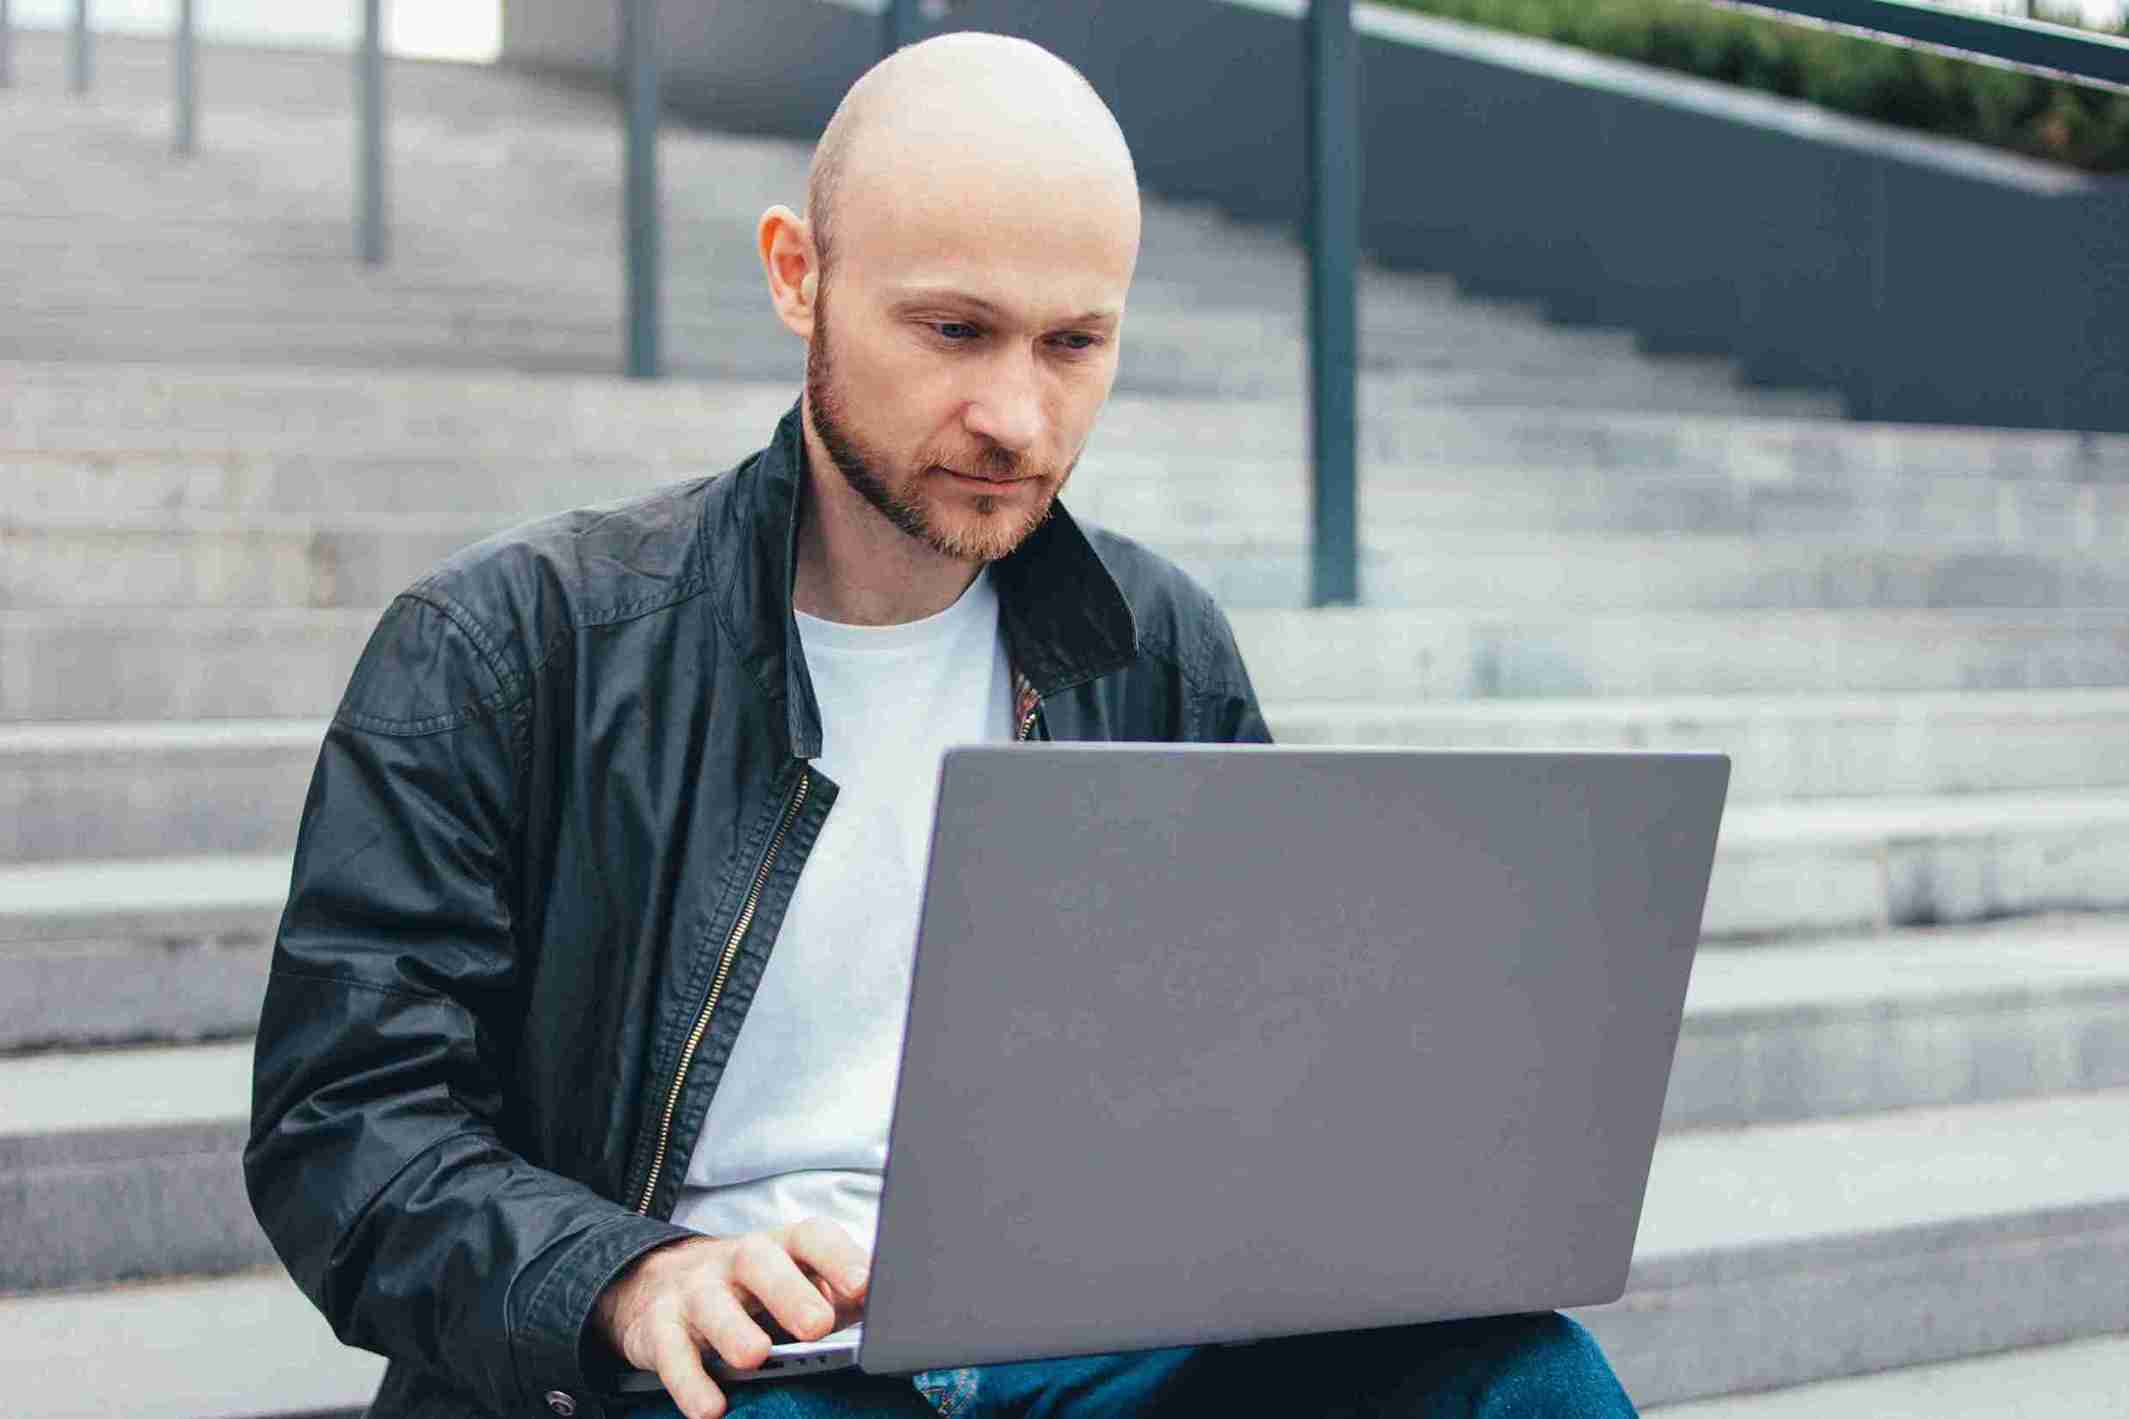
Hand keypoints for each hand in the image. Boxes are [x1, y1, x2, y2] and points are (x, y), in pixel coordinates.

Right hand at [593, 1217, 870, 1418]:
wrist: (661, 1283)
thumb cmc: (753, 1292)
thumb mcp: (795, 1284)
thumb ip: (836, 1297)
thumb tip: (887, 1319)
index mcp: (782, 1247)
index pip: (811, 1237)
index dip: (838, 1257)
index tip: (865, 1285)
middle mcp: (737, 1261)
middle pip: (760, 1262)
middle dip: (790, 1292)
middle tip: (817, 1324)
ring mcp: (696, 1290)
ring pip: (711, 1303)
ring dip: (735, 1331)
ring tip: (756, 1358)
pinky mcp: (659, 1326)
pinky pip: (671, 1351)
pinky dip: (689, 1381)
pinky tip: (710, 1407)